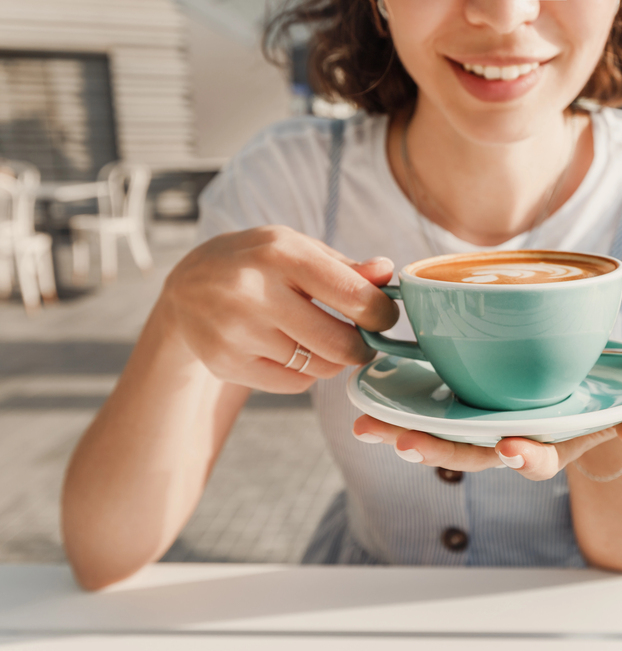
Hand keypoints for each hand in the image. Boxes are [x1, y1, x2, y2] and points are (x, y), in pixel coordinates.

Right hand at [160, 225, 398, 392]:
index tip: (385, 317)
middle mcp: (255, 291)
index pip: (352, 295)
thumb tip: (387, 272)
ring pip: (319, 367)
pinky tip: (292, 351)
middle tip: (363, 341)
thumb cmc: (257, 263)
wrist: (186, 288)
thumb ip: (345, 266)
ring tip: (324, 341)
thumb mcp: (296, 248)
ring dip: (334, 360)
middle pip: (339, 343)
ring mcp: (236, 331)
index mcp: (281, 253)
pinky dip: (305, 372)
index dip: (381, 314)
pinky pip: (294, 383)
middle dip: (362, 347)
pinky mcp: (225, 362)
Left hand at [352, 403, 621, 480]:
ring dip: (405, 432)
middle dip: (438, 450)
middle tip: (406, 444)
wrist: (591, 398)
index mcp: (551, 446)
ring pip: (443, 434)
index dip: (524, 457)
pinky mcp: (471, 402)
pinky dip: (402, 406)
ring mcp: (488, 424)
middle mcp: (513, 441)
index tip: (512, 447)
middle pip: (471, 452)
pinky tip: (369, 398)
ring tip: (368, 427)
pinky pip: (432, 407)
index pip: (535, 459)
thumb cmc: (612, 404)